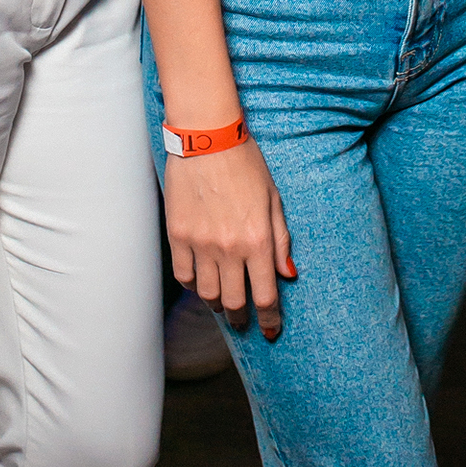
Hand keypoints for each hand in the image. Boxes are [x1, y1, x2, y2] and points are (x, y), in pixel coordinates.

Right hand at [164, 136, 294, 341]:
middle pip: (235, 302)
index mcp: (257, 240)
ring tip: (223, 304)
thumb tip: (287, 275)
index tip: (271, 330)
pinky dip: (193, 285)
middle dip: (242, 318)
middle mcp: (229, 248)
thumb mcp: (273, 199)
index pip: (265, 297)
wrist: (207, 137)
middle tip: (244, 321)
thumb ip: (280, 240)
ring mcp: (200, 243)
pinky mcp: (178, 234)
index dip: (269, 320)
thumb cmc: (244, 163)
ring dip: (218, 305)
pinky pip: (184, 275)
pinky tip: (200, 281)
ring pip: (207, 294)